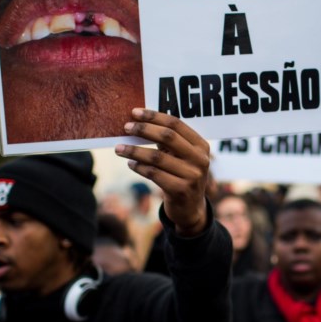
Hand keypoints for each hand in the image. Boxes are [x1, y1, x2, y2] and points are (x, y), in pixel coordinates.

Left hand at [115, 108, 209, 235]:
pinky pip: (154, 174)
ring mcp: (192, 176)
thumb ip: (169, 141)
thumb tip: (139, 121)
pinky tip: (130, 164)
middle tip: (126, 127)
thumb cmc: (181, 175)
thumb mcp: (182, 157)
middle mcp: (200, 159)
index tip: (135, 112)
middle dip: (144, 129)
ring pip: (157, 157)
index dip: (154, 116)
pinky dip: (139, 167)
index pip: (176, 124)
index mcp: (201, 146)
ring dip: (135, 151)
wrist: (190, 208)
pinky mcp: (181, 190)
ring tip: (119, 148)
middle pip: (168, 137)